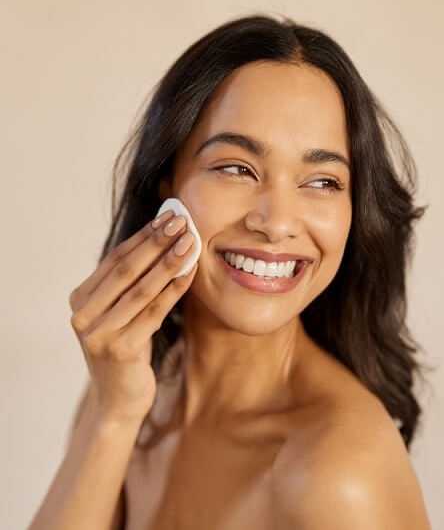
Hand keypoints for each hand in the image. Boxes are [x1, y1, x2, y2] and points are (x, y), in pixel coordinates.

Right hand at [69, 211, 197, 423]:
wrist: (119, 399)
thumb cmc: (127, 349)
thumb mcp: (121, 313)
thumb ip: (131, 283)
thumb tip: (162, 236)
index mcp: (80, 299)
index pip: (116, 259)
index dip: (144, 236)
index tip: (169, 215)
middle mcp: (84, 314)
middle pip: (127, 269)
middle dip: (157, 242)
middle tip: (182, 221)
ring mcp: (99, 333)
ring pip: (142, 289)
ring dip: (169, 262)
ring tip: (191, 242)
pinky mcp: (120, 349)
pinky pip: (154, 312)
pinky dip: (174, 289)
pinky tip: (191, 273)